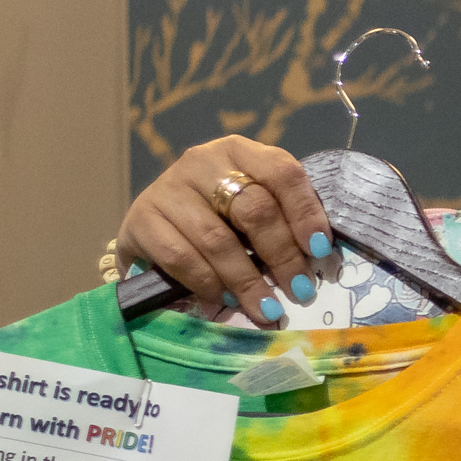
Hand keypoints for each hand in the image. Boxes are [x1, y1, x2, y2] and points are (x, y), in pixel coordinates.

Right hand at [116, 137, 336, 325]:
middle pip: (254, 210)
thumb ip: (283, 217)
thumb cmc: (220, 213)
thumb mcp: (255, 202)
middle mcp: (202, 161)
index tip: (319, 250)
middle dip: (282, 256)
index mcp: (241, 151)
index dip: (305, 212)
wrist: (157, 222)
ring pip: (218, 240)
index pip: (282, 172)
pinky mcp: (141, 218)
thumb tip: (318, 257)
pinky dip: (208, 283)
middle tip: (301, 291)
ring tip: (267, 309)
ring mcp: (167, 188)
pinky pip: (181, 258)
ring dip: (247, 281)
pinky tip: (224, 299)